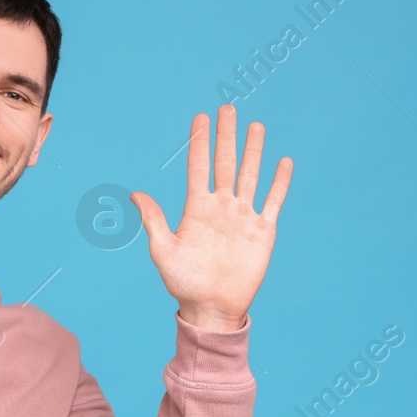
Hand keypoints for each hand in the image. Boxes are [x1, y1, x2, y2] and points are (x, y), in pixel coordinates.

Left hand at [130, 104, 292, 331]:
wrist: (212, 308)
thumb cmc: (184, 283)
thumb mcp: (164, 250)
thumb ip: (153, 220)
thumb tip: (133, 195)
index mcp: (197, 209)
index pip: (198, 167)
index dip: (199, 142)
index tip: (200, 118)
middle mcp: (221, 208)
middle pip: (224, 164)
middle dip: (226, 137)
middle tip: (227, 108)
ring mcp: (243, 217)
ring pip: (250, 176)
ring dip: (253, 151)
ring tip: (255, 126)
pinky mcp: (263, 232)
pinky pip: (273, 201)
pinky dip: (280, 182)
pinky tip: (283, 161)